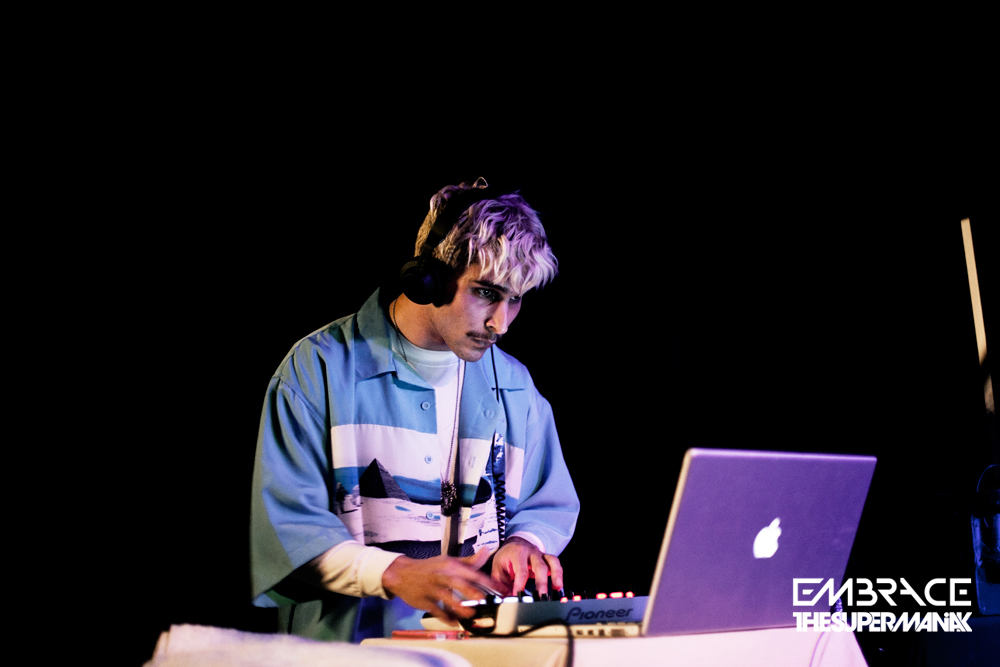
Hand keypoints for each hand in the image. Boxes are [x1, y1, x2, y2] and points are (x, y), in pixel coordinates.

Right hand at [381, 548, 508, 622]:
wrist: (402, 573)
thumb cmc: (430, 568)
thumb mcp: (448, 560)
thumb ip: (469, 560)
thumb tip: (486, 551)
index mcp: (449, 565)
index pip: (470, 571)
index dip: (485, 580)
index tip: (499, 588)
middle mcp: (441, 576)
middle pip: (456, 582)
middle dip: (470, 590)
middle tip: (484, 599)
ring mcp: (431, 589)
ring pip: (445, 597)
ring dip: (458, 606)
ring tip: (470, 613)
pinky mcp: (423, 601)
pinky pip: (435, 610)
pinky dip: (444, 617)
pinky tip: (453, 622)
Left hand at [491, 536, 563, 597]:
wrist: (513, 544)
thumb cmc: (506, 558)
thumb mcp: (498, 568)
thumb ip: (500, 584)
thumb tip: (506, 599)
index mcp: (517, 553)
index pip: (521, 570)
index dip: (520, 585)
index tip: (518, 596)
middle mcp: (531, 552)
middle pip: (539, 566)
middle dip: (541, 583)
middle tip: (540, 597)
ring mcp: (541, 554)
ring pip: (552, 562)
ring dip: (555, 577)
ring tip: (556, 590)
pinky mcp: (547, 559)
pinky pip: (556, 564)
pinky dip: (559, 574)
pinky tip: (558, 586)